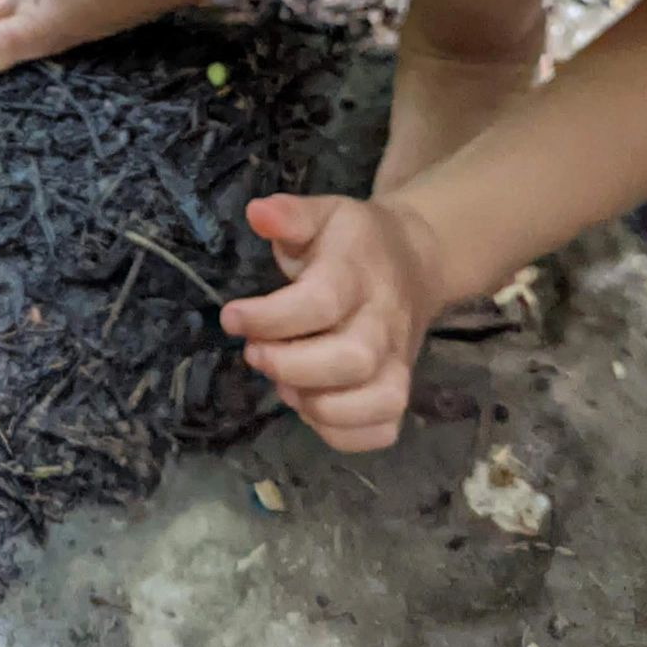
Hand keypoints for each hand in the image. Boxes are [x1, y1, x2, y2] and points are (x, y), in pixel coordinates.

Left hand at [220, 192, 445, 452]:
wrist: (415, 261)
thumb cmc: (354, 242)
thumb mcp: (324, 215)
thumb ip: (290, 215)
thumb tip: (257, 213)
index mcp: (360, 274)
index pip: (321, 302)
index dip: (270, 317)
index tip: (231, 317)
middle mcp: (384, 322)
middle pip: (351, 359)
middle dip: (291, 365)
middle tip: (254, 354)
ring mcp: (397, 362)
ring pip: (373, 402)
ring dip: (316, 404)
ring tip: (282, 384)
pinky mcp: (399, 392)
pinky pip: (380, 430)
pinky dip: (341, 433)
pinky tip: (311, 407)